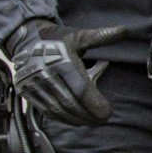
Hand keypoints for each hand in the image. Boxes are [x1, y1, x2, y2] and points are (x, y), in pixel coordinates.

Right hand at [7, 19, 127, 124]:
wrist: (26, 39)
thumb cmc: (57, 38)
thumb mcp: (79, 35)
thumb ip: (102, 36)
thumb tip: (126, 31)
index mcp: (61, 60)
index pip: (80, 88)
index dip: (95, 103)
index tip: (107, 112)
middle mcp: (45, 74)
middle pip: (68, 102)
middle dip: (87, 114)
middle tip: (102, 120)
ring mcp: (33, 84)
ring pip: (56, 109)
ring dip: (75, 119)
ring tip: (91, 121)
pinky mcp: (25, 91)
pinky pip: (44, 110)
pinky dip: (60, 117)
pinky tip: (73, 119)